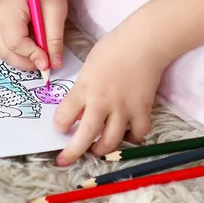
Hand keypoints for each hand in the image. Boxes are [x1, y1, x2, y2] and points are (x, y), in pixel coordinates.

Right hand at [0, 0, 67, 72]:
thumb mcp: (56, 15)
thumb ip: (54, 41)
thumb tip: (54, 64)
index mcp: (9, 10)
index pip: (16, 42)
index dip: (31, 56)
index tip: (47, 64)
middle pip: (5, 51)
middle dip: (25, 62)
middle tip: (44, 65)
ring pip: (3, 52)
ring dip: (21, 59)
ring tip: (39, 56)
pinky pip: (4, 46)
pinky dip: (18, 53)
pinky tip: (32, 48)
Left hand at [53, 22, 169, 165]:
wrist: (143, 42)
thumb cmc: (113, 48)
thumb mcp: (88, 66)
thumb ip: (82, 89)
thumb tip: (76, 109)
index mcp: (84, 87)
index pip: (64, 116)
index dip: (60, 125)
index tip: (60, 127)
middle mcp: (101, 102)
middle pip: (84, 137)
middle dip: (72, 153)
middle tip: (64, 160)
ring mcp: (123, 109)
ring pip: (109, 142)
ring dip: (100, 149)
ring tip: (96, 148)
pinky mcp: (143, 111)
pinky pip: (136, 135)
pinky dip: (131, 139)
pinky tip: (125, 134)